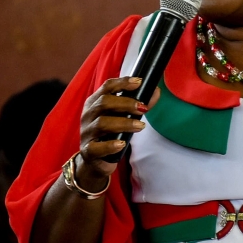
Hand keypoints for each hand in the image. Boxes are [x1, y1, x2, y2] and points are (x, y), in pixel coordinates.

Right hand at [75, 76, 159, 190]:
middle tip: (143, 108)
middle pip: (104, 102)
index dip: (123, 83)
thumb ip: (138, 105)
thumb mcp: (123, 117)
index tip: (139, 82)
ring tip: (141, 126)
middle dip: (126, 103)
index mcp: (95, 102)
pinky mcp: (88, 151)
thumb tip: (156, 91)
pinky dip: (110, 145)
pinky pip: (96, 147)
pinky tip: (122, 144)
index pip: (107, 87)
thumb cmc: (111, 134)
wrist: (96, 160)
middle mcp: (88, 115)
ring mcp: (87, 133)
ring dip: (124, 123)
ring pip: (102, 124)